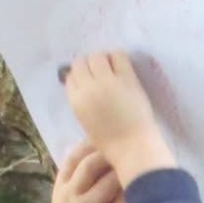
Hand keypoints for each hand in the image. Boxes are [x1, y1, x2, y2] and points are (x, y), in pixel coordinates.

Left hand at [34, 144, 129, 202]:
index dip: (123, 173)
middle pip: (91, 165)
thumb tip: (132, 186)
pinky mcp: (59, 175)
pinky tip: (98, 140)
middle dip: (110, 154)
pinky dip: (84, 146)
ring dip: (96, 145)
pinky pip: (71, 156)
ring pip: (79, 156)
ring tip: (113, 139)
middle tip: (126, 147)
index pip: (108, 184)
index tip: (138, 164)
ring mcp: (63, 182)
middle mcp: (73, 191)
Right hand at [62, 51, 174, 183]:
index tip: (88, 80)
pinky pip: (118, 55)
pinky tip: (122, 66)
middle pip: (80, 63)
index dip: (79, 77)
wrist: (133, 147)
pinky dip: (117, 56)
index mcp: (76, 102)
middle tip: (100, 71)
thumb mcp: (87, 122)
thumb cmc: (111, 143)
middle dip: (88, 65)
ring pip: (97, 55)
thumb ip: (83, 103)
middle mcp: (88, 87)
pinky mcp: (126, 78)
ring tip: (111, 67)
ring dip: (103, 59)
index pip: (70, 78)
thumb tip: (85, 86)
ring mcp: (107, 81)